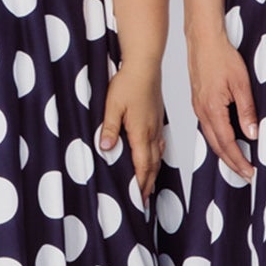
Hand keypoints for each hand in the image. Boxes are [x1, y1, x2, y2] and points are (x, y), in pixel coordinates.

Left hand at [98, 59, 167, 203]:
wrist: (145, 65)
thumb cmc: (128, 82)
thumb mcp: (112, 105)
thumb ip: (109, 128)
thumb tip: (106, 148)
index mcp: (140, 131)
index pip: (141, 165)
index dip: (140, 183)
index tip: (138, 198)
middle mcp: (151, 132)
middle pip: (152, 164)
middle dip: (148, 184)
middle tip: (144, 201)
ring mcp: (156, 125)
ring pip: (157, 155)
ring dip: (153, 172)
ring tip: (149, 185)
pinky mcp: (157, 118)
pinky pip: (159, 143)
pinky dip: (157, 156)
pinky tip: (154, 158)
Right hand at [187, 27, 257, 180]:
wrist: (203, 40)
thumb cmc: (221, 56)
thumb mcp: (241, 83)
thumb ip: (247, 110)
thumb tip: (252, 133)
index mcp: (212, 108)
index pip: (226, 143)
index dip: (238, 160)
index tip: (249, 172)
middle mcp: (202, 111)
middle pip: (216, 146)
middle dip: (231, 163)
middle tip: (245, 174)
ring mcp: (198, 107)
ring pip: (211, 138)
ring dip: (224, 153)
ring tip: (238, 163)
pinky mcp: (198, 102)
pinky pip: (208, 128)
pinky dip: (218, 140)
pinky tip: (226, 141)